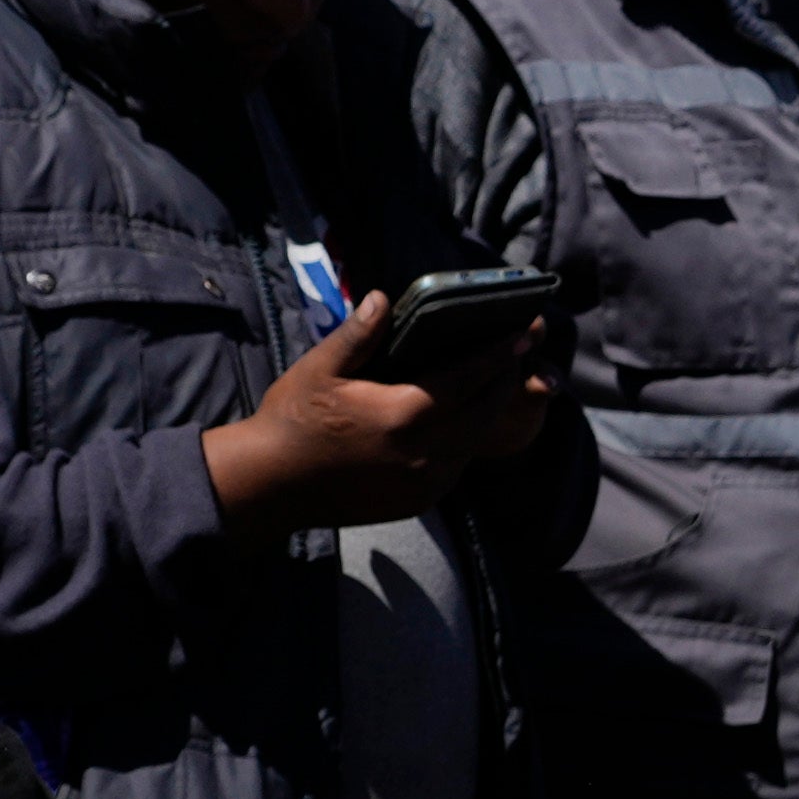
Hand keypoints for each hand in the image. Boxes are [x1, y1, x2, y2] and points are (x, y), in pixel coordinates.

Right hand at [198, 292, 540, 538]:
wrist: (273, 486)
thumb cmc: (293, 420)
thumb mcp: (320, 368)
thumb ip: (358, 335)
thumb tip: (383, 298)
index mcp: (404, 415)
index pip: (469, 377)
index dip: (501, 353)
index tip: (525, 331)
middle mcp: (424, 453)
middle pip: (485, 410)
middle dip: (506, 378)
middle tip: (520, 349)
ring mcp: (425, 482)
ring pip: (475, 440)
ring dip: (489, 410)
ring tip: (498, 379)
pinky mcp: (419, 500)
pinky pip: (457, 464)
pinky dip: (466, 438)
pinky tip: (463, 417)